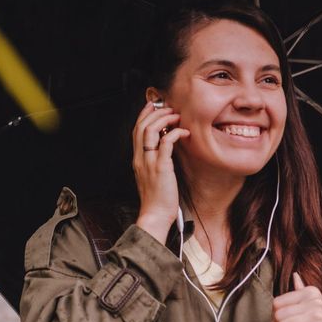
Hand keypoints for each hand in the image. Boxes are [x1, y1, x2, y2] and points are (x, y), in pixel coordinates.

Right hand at [132, 99, 188, 241]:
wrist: (154, 216)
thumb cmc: (157, 199)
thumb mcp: (152, 177)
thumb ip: (155, 161)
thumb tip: (166, 147)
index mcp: (137, 160)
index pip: (136, 131)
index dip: (144, 115)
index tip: (153, 106)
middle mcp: (140, 158)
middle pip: (141, 126)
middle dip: (155, 112)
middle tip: (169, 108)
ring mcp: (149, 162)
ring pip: (150, 131)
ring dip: (164, 119)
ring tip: (176, 116)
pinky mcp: (161, 168)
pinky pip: (166, 143)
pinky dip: (176, 133)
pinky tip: (185, 132)